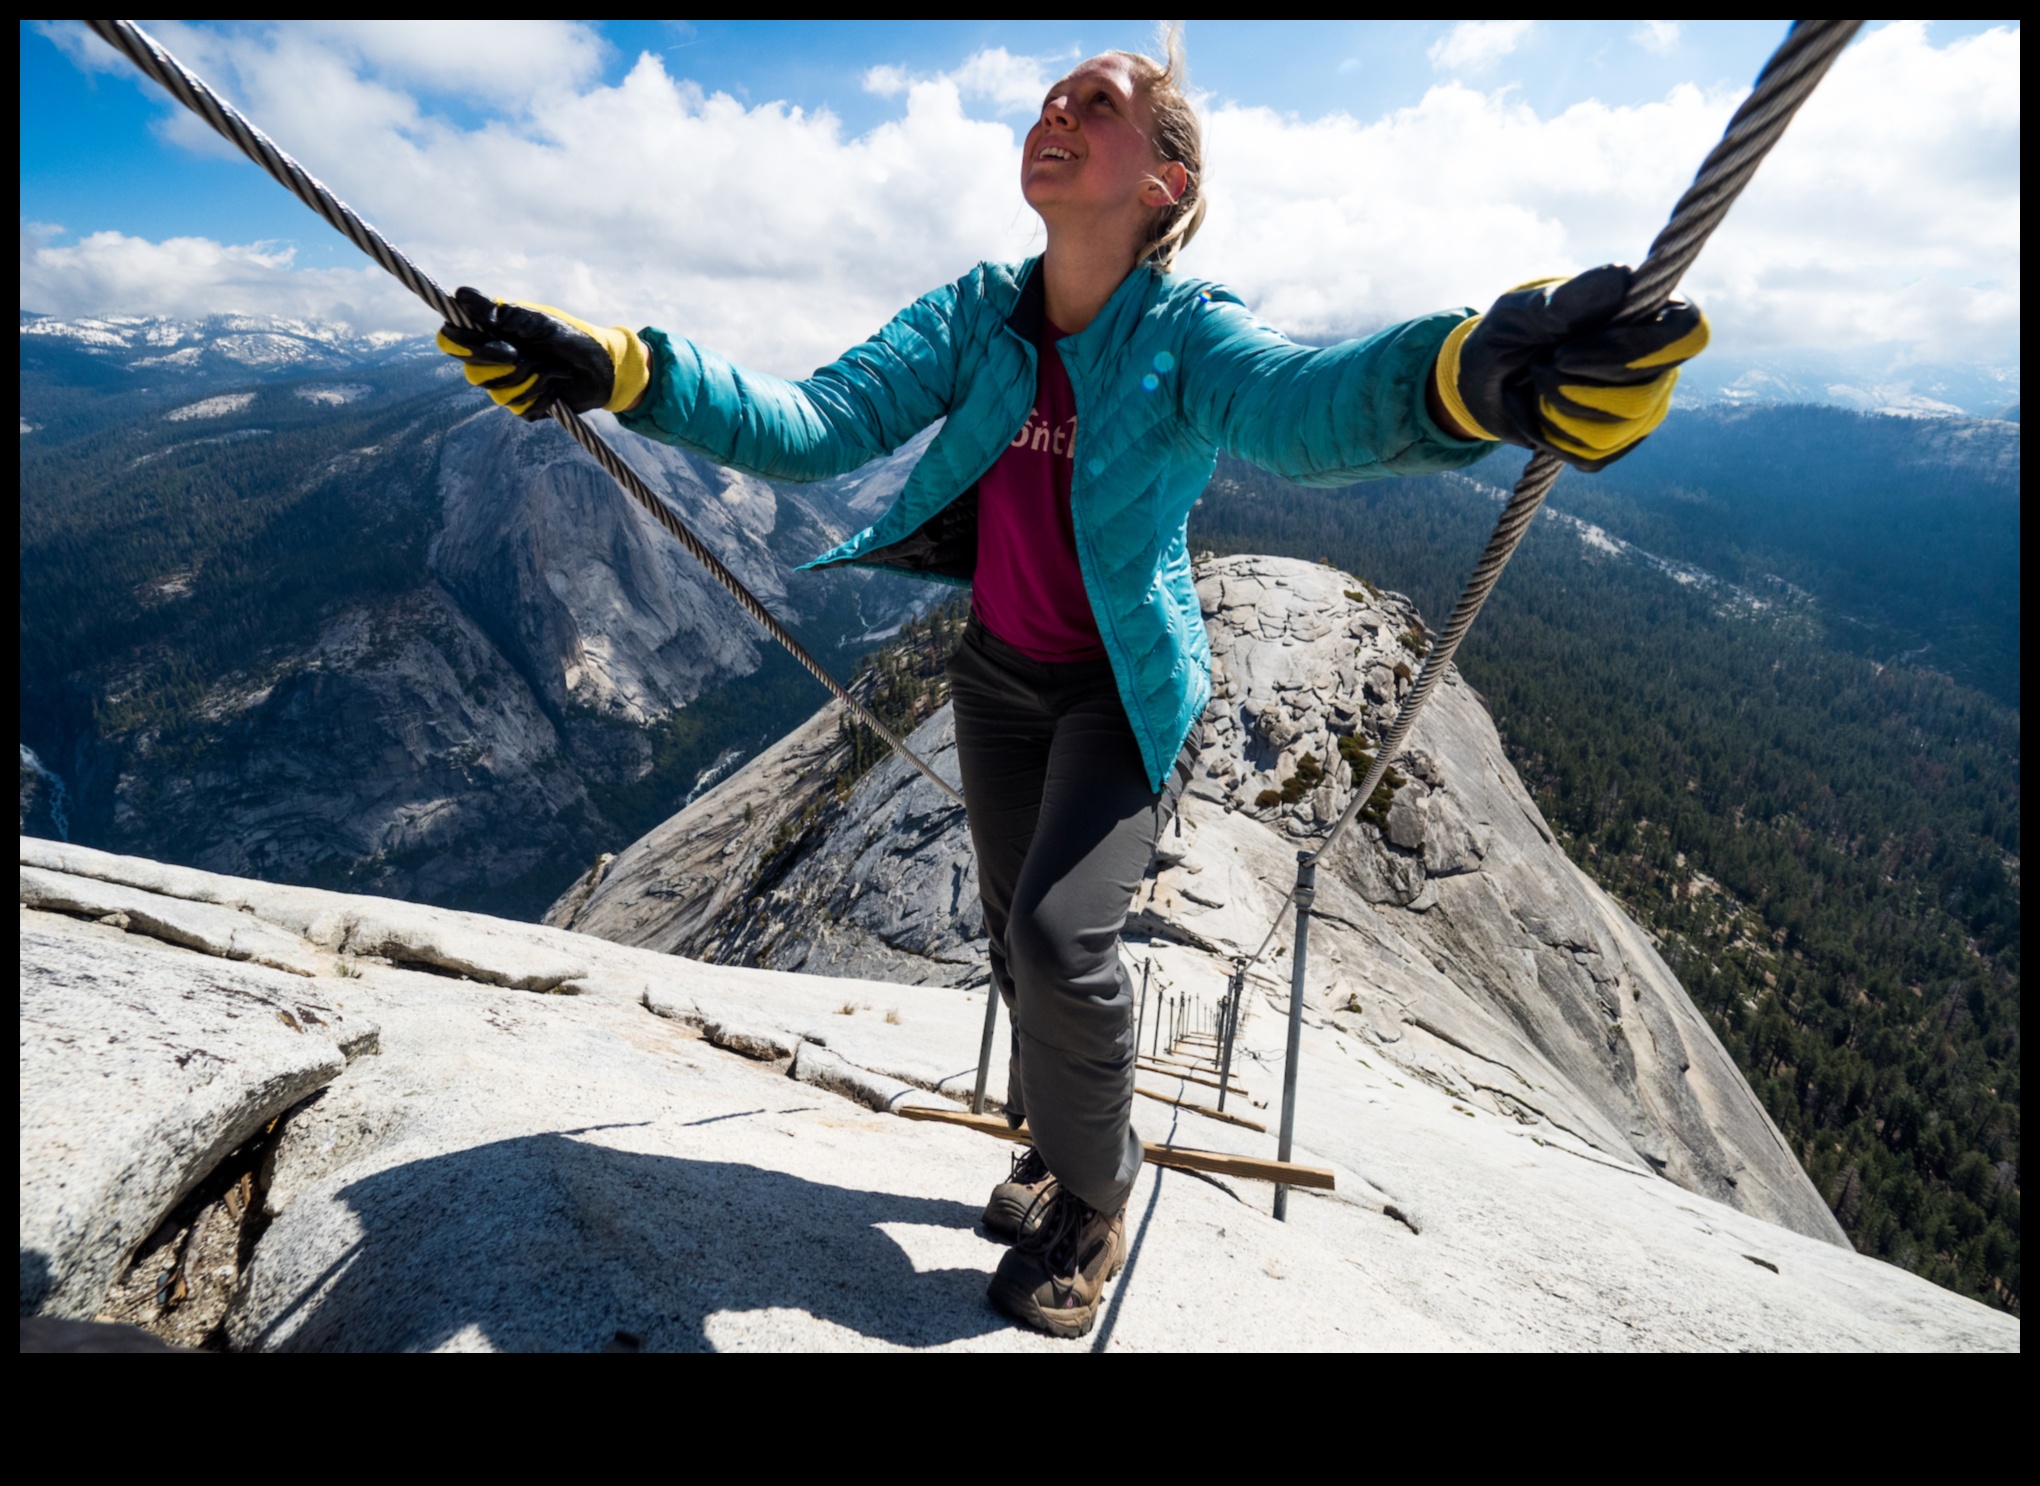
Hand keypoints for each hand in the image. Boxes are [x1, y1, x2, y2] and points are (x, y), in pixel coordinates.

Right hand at [434, 287, 650, 420]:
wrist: (605, 369)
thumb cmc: (573, 336)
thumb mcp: (539, 321)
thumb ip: (501, 312)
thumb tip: (460, 296)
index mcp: (491, 333)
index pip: (452, 341)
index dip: (463, 346)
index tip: (500, 345)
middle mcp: (493, 359)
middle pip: (473, 373)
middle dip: (510, 365)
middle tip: (532, 354)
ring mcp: (508, 385)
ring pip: (498, 394)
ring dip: (533, 379)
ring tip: (553, 367)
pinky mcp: (525, 407)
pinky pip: (521, 409)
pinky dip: (544, 396)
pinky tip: (558, 385)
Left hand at [1433, 264, 1708, 470]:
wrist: (1483, 379)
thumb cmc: (1510, 331)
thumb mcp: (1523, 309)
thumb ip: (1568, 298)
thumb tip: (1623, 276)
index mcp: (1651, 317)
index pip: (1688, 334)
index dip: (1634, 351)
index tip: (1568, 353)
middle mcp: (1657, 365)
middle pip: (1642, 396)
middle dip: (1570, 386)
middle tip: (1539, 362)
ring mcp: (1640, 409)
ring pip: (1612, 432)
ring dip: (1555, 409)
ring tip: (1538, 384)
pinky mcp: (1613, 445)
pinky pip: (1590, 455)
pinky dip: (1548, 436)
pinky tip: (1539, 412)